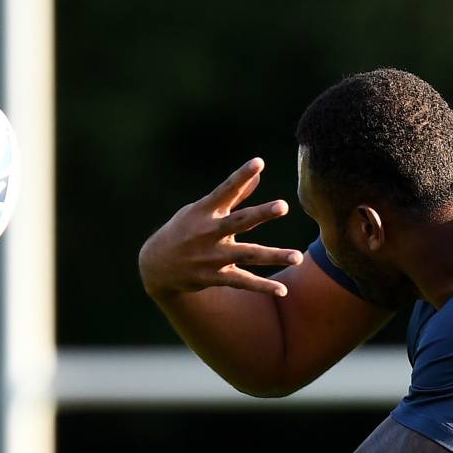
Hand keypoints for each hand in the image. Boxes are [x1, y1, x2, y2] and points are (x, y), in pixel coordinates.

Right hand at [138, 157, 303, 299]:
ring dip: (273, 256)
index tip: (258, 162)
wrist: (155, 266)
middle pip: (239, 222)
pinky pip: (242, 282)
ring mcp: (212, 256)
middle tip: (283, 206)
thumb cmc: (184, 230)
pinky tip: (282, 290)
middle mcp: (209, 232)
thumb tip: (258, 174)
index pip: (225, 189)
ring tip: (297, 256)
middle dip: (261, 214)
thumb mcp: (202, 210)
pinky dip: (262, 287)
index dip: (241, 175)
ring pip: (247, 255)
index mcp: (205, 210)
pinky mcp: (214, 277)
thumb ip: (233, 195)